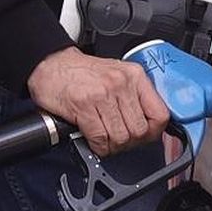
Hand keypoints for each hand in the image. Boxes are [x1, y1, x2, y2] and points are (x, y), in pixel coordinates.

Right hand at [27, 47, 171, 156]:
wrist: (51, 65)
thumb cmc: (81, 72)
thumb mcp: (117, 76)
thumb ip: (134, 97)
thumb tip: (147, 125)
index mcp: (134, 76)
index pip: (160, 114)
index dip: (153, 132)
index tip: (144, 135)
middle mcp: (121, 83)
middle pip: (139, 131)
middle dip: (129, 143)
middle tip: (118, 140)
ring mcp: (103, 94)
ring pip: (121, 138)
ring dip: (112, 146)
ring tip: (104, 139)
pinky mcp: (84, 106)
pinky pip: (100, 139)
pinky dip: (97, 146)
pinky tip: (93, 140)